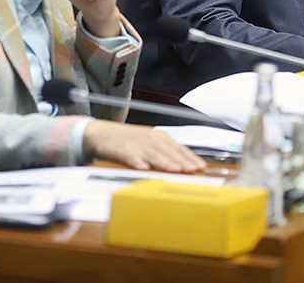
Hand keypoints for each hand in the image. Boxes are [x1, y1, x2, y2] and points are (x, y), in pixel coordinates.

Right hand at [83, 120, 205, 172]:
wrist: (102, 134)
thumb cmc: (128, 141)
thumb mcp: (148, 143)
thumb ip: (164, 152)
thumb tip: (183, 165)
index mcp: (158, 137)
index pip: (178, 148)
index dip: (190, 157)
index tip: (201, 166)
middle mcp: (150, 139)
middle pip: (169, 151)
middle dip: (182, 161)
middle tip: (194, 170)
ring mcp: (136, 144)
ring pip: (154, 154)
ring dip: (165, 162)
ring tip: (176, 170)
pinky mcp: (122, 150)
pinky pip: (132, 157)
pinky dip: (138, 162)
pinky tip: (144, 169)